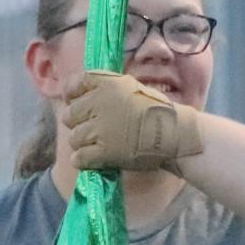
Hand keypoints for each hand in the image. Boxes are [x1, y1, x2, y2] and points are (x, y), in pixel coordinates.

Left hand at [64, 72, 204, 172]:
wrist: (174, 133)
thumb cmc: (157, 110)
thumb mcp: (130, 86)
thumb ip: (106, 87)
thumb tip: (83, 92)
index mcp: (106, 85)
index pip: (74, 84)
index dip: (72, 95)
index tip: (77, 102)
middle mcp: (99, 104)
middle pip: (70, 115)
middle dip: (79, 123)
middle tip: (94, 129)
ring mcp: (99, 129)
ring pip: (74, 138)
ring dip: (83, 144)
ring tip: (98, 146)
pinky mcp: (103, 152)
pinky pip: (79, 158)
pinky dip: (83, 160)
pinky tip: (95, 159)